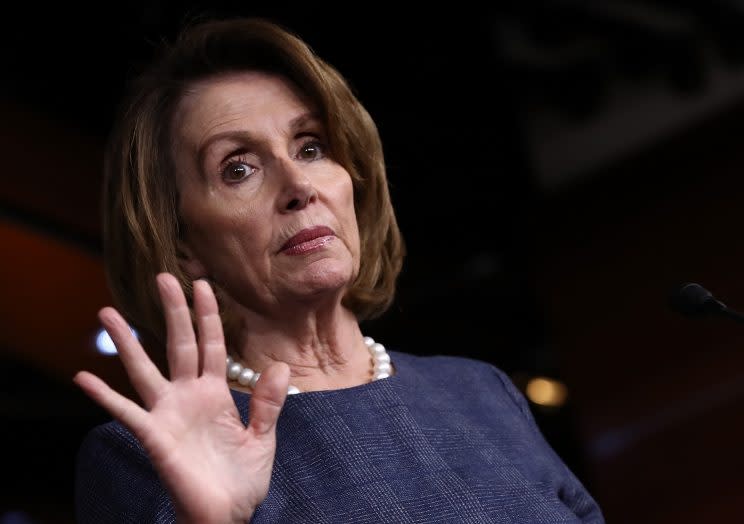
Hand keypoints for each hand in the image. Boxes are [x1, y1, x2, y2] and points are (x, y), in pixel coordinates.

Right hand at [74, 273, 289, 523]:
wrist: (229, 515)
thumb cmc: (242, 478)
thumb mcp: (262, 437)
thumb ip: (268, 403)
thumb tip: (278, 365)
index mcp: (215, 392)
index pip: (212, 344)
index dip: (207, 315)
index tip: (202, 283)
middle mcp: (188, 396)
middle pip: (179, 344)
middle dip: (173, 311)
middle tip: (163, 276)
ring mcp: (168, 414)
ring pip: (145, 369)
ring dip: (127, 342)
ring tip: (107, 311)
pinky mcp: (155, 437)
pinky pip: (127, 413)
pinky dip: (104, 396)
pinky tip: (84, 376)